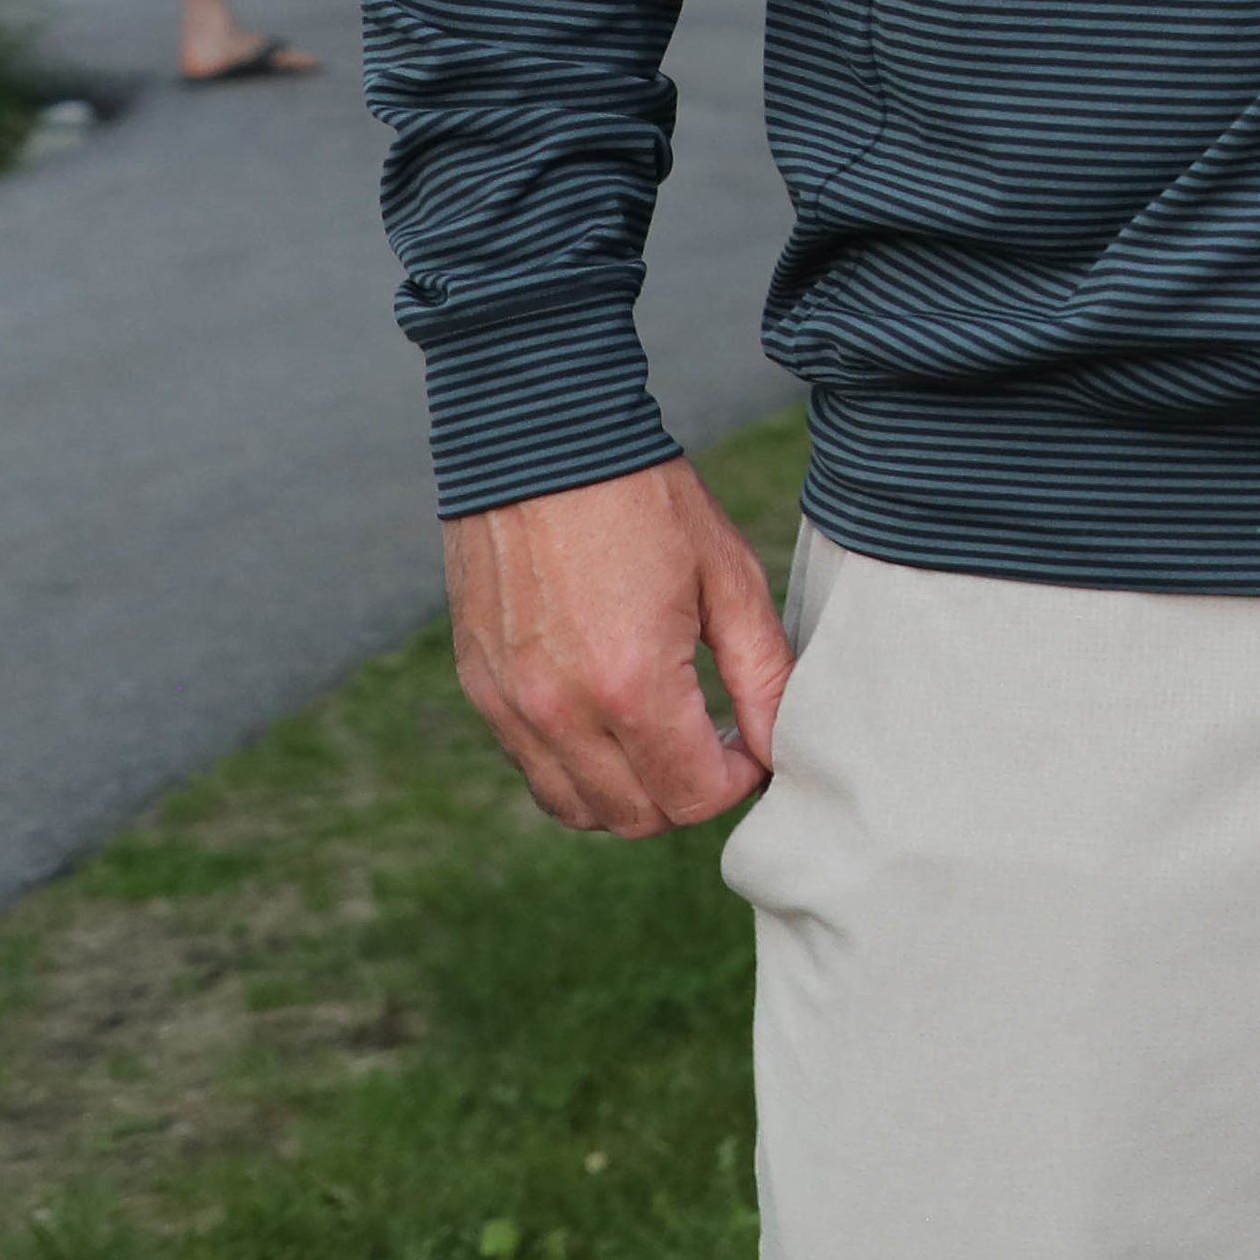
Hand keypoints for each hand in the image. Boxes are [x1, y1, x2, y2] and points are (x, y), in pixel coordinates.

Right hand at [444, 457, 792, 833]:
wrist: (538, 441)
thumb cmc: (644, 498)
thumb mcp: (727, 577)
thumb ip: (762, 674)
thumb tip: (779, 746)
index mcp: (631, 686)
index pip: (691, 798)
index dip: (737, 782)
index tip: (751, 744)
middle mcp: (560, 711)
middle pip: (634, 817)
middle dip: (687, 795)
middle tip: (715, 741)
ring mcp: (510, 705)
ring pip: (576, 807)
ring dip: (629, 793)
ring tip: (664, 734)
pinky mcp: (480, 688)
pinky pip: (532, 768)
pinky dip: (577, 767)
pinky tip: (611, 715)